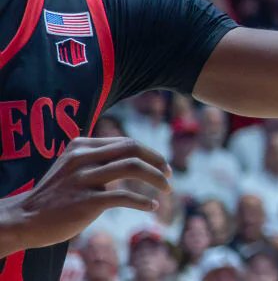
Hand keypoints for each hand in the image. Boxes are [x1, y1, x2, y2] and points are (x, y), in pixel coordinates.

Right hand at [2, 138, 168, 251]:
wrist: (23, 220)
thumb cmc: (52, 195)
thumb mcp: (71, 166)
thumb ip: (96, 158)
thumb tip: (132, 157)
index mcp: (81, 146)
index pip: (126, 142)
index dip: (150, 153)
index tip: (162, 165)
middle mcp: (83, 158)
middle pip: (133, 148)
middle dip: (157, 161)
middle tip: (170, 175)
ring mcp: (83, 180)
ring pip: (132, 167)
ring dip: (156, 178)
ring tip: (167, 189)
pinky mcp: (85, 202)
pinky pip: (123, 197)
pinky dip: (142, 201)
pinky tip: (151, 206)